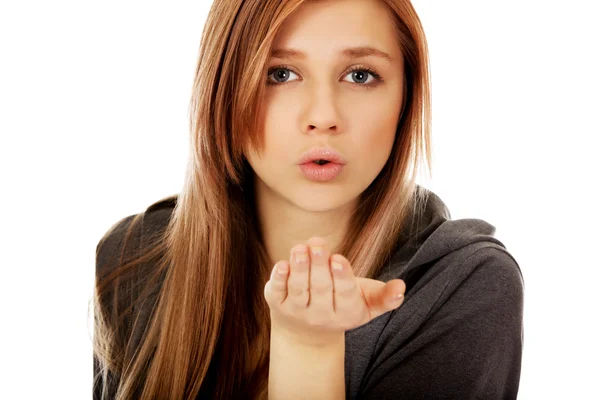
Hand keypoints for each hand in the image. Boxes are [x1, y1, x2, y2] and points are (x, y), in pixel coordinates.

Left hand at [264, 237, 405, 346]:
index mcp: (347, 313)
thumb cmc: (344, 305)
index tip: (338, 259)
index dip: (341, 276)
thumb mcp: (367, 304)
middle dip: (319, 265)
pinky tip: (282, 264)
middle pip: (321, 288)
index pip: (345, 294)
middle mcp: (321, 316)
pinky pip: (277, 293)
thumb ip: (385, 297)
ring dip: (299, 268)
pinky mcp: (278, 306)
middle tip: (318, 243)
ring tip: (300, 248)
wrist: (309, 334)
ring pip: (299, 289)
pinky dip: (278, 279)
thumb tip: (401, 287)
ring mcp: (298, 312)